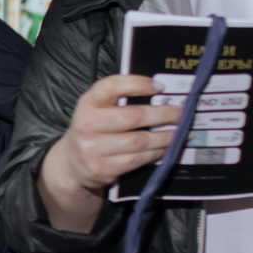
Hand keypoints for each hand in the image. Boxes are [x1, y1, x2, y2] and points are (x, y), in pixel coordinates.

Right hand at [39, 76, 174, 230]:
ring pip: (139, 141)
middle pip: (133, 117)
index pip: (112, 86)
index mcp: (87, 104)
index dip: (137, 84)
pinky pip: (137, 159)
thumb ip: (119, 99)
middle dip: (163, 114)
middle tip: (180, 113)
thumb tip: (160, 92)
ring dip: (164, 137)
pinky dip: (155, 153)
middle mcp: (87, 125)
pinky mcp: (102, 169)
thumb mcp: (97, 109)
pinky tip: (164, 148)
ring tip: (178, 132)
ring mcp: (93, 149)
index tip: (159, 86)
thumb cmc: (93, 130)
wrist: (72, 163)